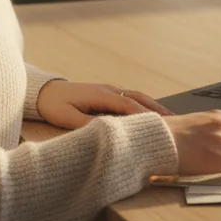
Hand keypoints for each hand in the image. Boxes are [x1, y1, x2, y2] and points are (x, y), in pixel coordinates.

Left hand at [36, 81, 172, 129]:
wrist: (44, 92)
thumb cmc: (54, 106)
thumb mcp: (68, 118)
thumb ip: (89, 124)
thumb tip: (110, 131)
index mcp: (101, 95)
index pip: (130, 105)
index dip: (146, 115)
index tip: (162, 125)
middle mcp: (109, 89)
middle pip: (139, 98)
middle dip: (158, 110)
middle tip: (176, 122)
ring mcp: (109, 90)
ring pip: (137, 97)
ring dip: (154, 106)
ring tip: (171, 118)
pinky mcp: (107, 94)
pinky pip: (131, 98)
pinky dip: (145, 105)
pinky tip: (152, 113)